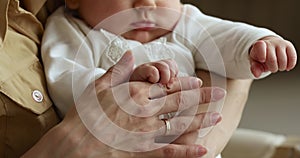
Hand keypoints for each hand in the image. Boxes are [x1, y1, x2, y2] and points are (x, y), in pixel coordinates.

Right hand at [24, 51, 224, 157]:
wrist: (76, 144)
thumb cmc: (85, 115)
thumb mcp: (98, 86)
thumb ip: (118, 70)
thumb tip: (130, 54)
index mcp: (136, 93)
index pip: (166, 85)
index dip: (184, 83)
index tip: (197, 81)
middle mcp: (146, 110)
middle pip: (180, 101)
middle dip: (202, 97)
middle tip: (218, 94)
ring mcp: (147, 131)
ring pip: (181, 123)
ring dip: (201, 119)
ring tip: (217, 116)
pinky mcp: (144, 151)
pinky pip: (170, 151)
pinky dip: (187, 151)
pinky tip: (203, 149)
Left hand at [249, 36, 296, 77]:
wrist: (269, 48)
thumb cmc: (261, 57)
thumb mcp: (255, 62)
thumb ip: (255, 68)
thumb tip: (257, 74)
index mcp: (259, 45)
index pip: (260, 47)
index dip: (261, 54)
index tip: (262, 60)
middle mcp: (270, 42)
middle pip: (272, 60)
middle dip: (272, 68)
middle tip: (271, 68)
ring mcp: (280, 43)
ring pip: (283, 60)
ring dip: (281, 67)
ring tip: (278, 66)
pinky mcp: (289, 45)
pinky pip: (292, 58)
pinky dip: (290, 65)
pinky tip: (287, 67)